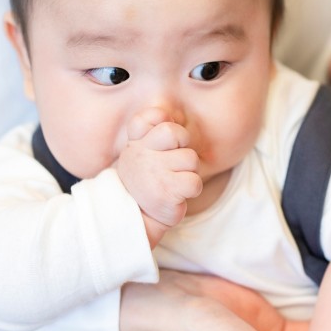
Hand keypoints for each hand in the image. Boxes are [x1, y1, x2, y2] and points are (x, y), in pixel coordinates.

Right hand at [114, 107, 202, 245]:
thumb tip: (165, 114)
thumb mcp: (143, 149)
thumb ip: (152, 129)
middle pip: (174, 133)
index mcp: (136, 141)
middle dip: (183, 145)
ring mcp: (153, 174)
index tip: (163, 139)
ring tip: (173, 181)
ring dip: (189, 171)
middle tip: (174, 160)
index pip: (150, 116)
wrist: (138, 215)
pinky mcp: (166, 193)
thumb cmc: (148, 177)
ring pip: (190, 159)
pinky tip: (177, 194)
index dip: (163, 122)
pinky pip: (195, 181)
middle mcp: (140, 154)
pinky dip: (192, 189)